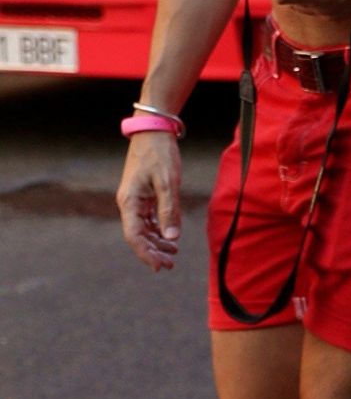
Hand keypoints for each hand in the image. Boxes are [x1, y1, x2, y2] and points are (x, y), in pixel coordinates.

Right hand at [117, 131, 183, 270]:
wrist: (153, 131)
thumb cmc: (160, 154)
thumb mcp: (168, 183)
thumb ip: (170, 211)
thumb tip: (172, 238)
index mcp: (129, 202)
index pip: (134, 236)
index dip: (146, 254)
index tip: (160, 266)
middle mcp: (128, 203)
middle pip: (138, 236)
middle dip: (153, 252)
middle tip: (170, 265)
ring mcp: (135, 200)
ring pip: (143, 229)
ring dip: (157, 242)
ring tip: (173, 253)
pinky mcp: (143, 195)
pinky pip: (148, 219)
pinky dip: (158, 230)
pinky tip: (170, 237)